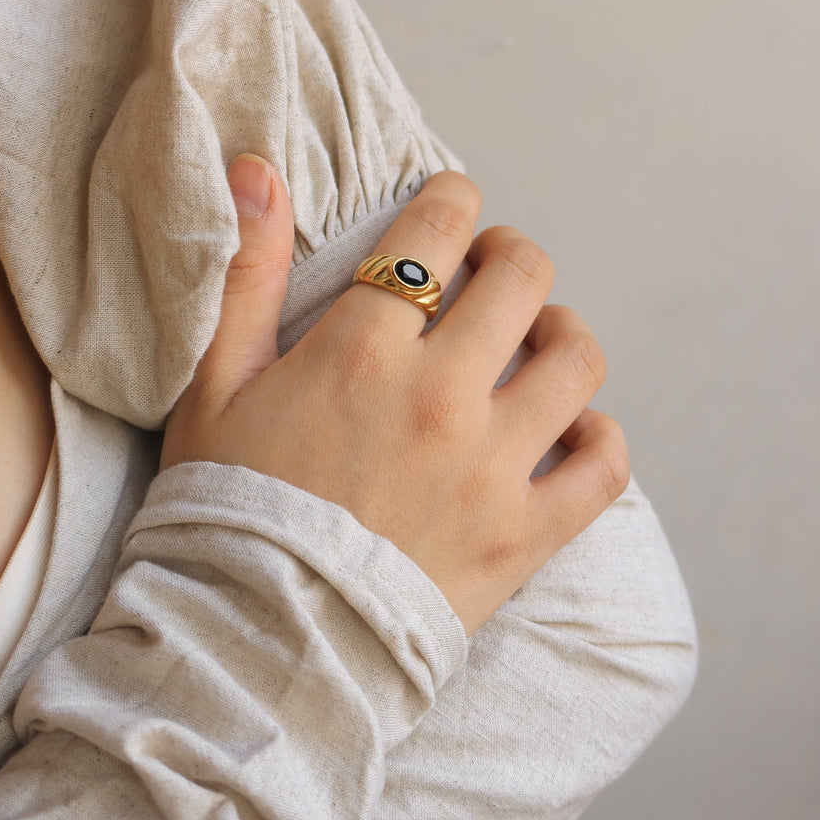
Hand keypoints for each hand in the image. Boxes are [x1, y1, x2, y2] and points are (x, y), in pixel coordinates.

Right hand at [159, 158, 628, 636]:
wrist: (254, 650)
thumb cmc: (227, 511)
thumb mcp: (214, 385)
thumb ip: (244, 273)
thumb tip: (256, 168)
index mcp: (364, 348)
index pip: (441, 226)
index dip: (454, 200)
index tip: (453, 208)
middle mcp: (440, 394)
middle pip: (523, 276)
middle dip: (510, 257)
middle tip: (491, 275)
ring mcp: (492, 465)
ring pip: (578, 358)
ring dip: (564, 334)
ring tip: (536, 344)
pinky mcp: (524, 535)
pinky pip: (605, 466)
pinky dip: (602, 439)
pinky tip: (571, 432)